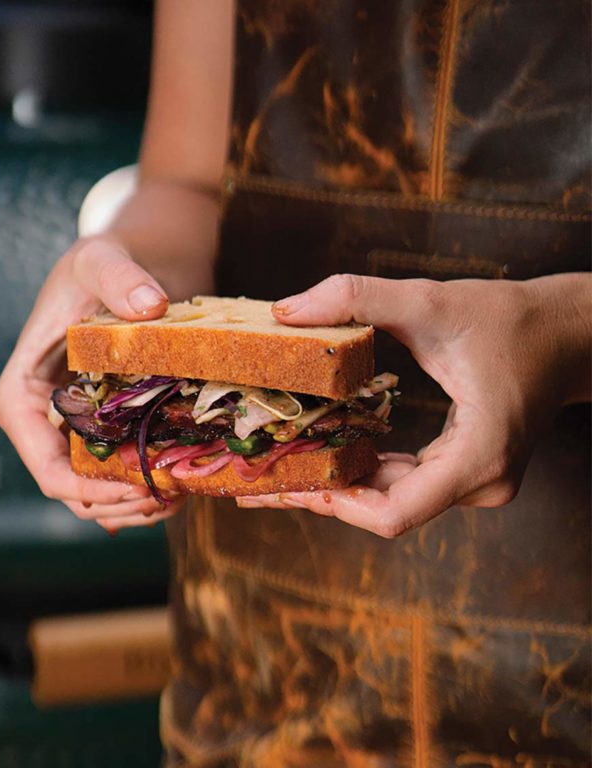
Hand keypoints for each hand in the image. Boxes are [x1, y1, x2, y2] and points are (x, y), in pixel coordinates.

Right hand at [0, 235, 185, 531]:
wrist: (132, 259)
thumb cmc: (102, 258)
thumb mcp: (101, 257)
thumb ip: (119, 278)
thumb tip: (148, 307)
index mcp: (22, 393)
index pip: (44, 464)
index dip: (86, 490)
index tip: (140, 487)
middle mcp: (43, 421)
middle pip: (71, 490)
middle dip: (117, 504)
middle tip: (171, 495)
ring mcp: (74, 429)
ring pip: (96, 494)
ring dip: (136, 505)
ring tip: (182, 491)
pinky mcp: (106, 429)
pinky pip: (120, 473)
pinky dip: (148, 484)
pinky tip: (184, 478)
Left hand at [236, 273, 590, 537]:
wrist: (569, 334)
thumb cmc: (510, 318)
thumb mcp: (433, 301)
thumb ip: (360, 298)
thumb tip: (284, 310)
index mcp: (477, 457)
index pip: (393, 512)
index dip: (332, 504)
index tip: (284, 484)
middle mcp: (478, 484)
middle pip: (382, 512)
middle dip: (317, 495)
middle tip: (250, 483)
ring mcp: (473, 483)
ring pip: (389, 502)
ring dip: (333, 485)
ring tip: (271, 470)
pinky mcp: (463, 472)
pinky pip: (401, 484)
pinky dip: (359, 471)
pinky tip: (318, 454)